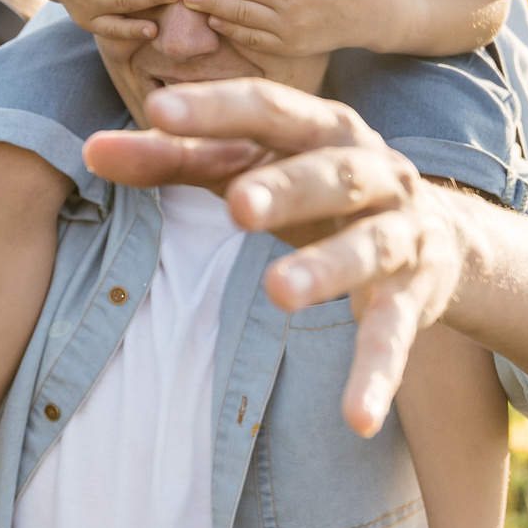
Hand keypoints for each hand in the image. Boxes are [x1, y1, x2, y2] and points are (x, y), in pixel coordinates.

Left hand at [84, 80, 466, 436]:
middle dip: (287, 187)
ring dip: (328, 268)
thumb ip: (174, 158)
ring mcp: (400, 232)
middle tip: (237, 204)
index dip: (218, 108)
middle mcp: (373, 169)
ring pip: (368, 247)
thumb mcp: (251, 169)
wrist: (439, 238)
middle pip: (330, 172)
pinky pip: (395, 336)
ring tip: (279, 292)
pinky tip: (356, 419)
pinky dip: (376, 375)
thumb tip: (89, 149)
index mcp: (323, 127)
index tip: (161, 110)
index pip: (268, 109)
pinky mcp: (414, 296)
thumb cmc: (317, 191)